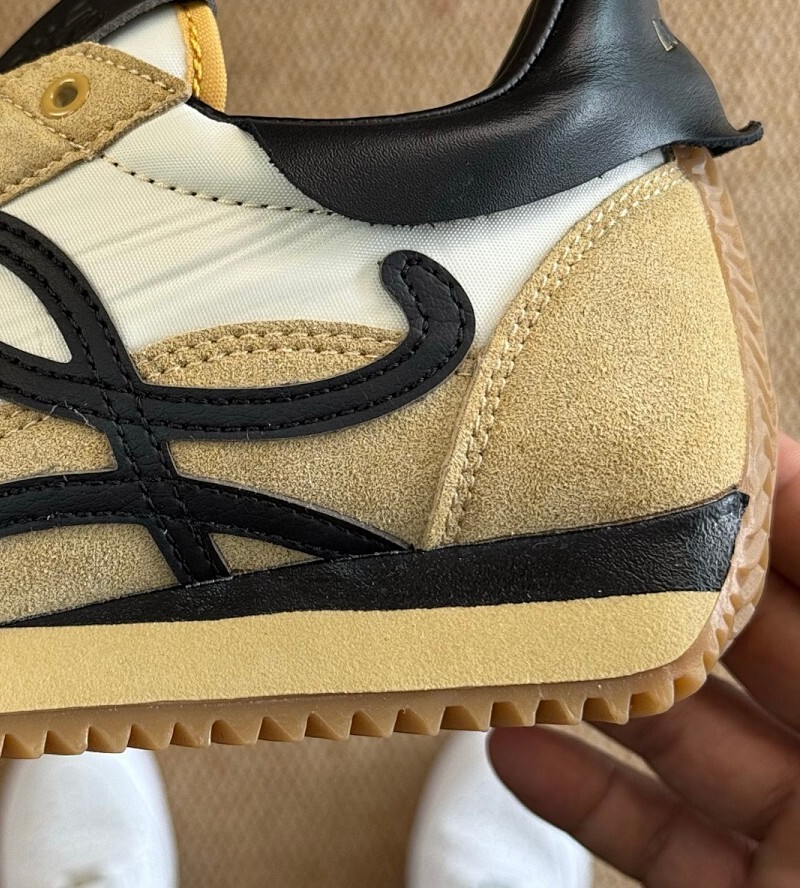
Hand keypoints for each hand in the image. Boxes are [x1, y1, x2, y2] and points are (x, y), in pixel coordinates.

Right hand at [489, 432, 799, 886]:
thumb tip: (795, 464)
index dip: (767, 506)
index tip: (683, 449)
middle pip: (746, 646)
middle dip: (656, 592)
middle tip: (574, 534)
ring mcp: (797, 838)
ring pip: (688, 737)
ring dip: (599, 689)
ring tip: (522, 635)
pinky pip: (657, 833)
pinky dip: (583, 791)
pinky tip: (515, 748)